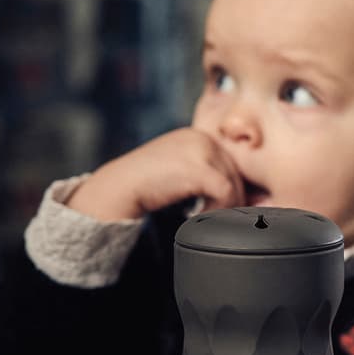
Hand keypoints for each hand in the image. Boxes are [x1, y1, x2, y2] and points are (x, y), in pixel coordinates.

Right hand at [67, 127, 244, 220]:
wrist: (119, 186)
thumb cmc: (144, 183)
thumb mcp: (176, 167)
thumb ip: (200, 171)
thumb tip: (229, 193)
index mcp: (197, 135)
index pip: (228, 162)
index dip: (231, 187)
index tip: (224, 208)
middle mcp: (202, 137)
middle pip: (234, 172)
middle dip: (232, 198)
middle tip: (221, 218)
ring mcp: (201, 150)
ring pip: (233, 183)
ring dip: (225, 206)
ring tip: (208, 219)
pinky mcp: (199, 168)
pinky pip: (226, 193)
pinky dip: (219, 209)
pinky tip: (200, 217)